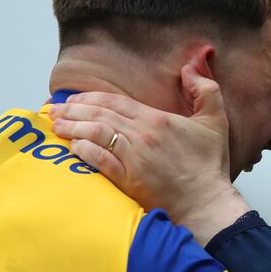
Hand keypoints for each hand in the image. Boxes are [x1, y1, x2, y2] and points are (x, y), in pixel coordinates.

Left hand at [50, 66, 249, 242]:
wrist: (206, 202)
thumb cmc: (210, 165)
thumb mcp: (216, 121)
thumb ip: (206, 90)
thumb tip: (190, 68)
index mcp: (158, 119)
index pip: (115, 102)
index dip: (91, 98)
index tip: (73, 98)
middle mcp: (142, 136)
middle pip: (99, 116)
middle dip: (73, 110)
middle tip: (54, 109)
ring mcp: (133, 158)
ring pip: (95, 135)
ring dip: (72, 128)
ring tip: (57, 126)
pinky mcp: (128, 180)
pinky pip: (100, 161)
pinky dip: (84, 151)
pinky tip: (73, 147)